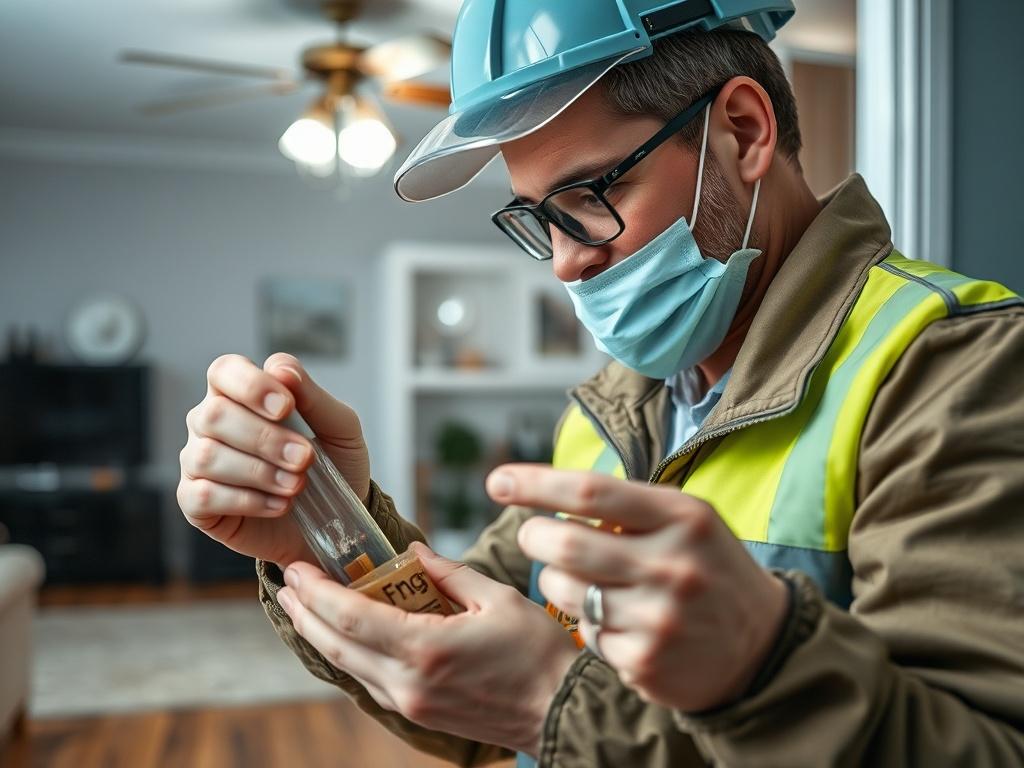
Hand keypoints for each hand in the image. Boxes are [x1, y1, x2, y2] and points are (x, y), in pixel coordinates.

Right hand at [177, 352, 371, 567]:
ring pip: (206, 456)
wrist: (335, 522)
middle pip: (214, 414)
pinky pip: (203, 495)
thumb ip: (313, 396)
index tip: (286, 407)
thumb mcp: (339, 428)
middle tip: (304, 458)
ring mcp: (198, 463)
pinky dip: (246, 501)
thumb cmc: (333, 465)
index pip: (224, 371)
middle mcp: (211, 423)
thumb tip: (281, 368)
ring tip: (296, 485)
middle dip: (264, 438)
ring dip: (259, 472)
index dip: (250, 385)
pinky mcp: (196, 503)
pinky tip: (278, 505)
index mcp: (241, 395)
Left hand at [275, 542, 579, 756]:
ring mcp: (411, 703)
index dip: (318, 592)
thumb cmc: (538, 654)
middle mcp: (409, 682)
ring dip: (319, 634)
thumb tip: (412, 550)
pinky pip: (368, 680)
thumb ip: (449, 573)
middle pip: (336, 646)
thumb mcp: (498, 599)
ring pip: (347, 666)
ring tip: (302, 606)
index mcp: (426, 649)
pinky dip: (348, 653)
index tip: (297, 569)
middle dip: (304, 613)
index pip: (352, 617)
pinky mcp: (418, 713)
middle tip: (286, 584)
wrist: (562, 711)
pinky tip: (343, 635)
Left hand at [488, 464, 789, 711]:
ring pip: (564, 592)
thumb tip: (550, 490)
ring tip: (580, 581)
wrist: (762, 649)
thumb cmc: (709, 569)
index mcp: (682, 517)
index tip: (496, 481)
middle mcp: (671, 565)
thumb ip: (630, 506)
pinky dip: (587, 622)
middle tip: (533, 536)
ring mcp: (658, 618)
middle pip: (565, 545)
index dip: (536, 484)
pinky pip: (585, 633)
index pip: (592, 491)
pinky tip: (616, 620)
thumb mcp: (689, 521)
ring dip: (555, 582)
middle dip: (533, 537)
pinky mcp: (644, 662)